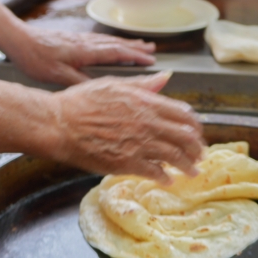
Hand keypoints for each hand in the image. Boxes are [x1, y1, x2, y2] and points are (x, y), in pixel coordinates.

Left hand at [8, 29, 156, 85]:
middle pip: (116, 44)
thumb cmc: (35, 58)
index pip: (116, 53)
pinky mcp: (72, 38)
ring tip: (140, 44)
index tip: (151, 60)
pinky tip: (111, 44)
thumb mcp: (56, 75)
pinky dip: (111, 42)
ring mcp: (79, 39)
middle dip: (136, 48)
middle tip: (153, 50)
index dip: (135, 57)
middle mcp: (85, 42)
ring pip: (108, 40)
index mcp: (85, 51)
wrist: (18, 39)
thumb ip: (79, 82)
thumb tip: (100, 89)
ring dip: (126, 43)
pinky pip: (99, 39)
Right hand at [50, 71, 205, 183]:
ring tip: (191, 172)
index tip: (195, 132)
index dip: (194, 126)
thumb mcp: (114, 84)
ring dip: (187, 166)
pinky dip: (164, 177)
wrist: (59, 124)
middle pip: (185, 138)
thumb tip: (165, 78)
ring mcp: (139, 144)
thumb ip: (143, 85)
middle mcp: (148, 123)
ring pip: (175, 157)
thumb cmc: (79, 102)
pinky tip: (166, 180)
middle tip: (199, 156)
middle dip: (196, 149)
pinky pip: (155, 172)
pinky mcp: (126, 163)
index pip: (184, 115)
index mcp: (147, 103)